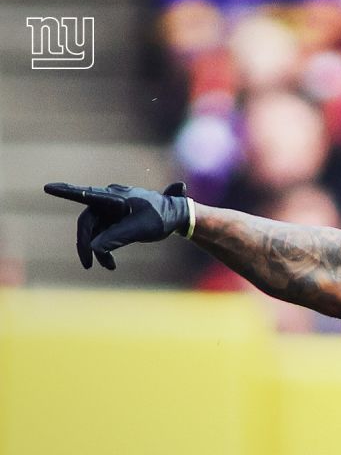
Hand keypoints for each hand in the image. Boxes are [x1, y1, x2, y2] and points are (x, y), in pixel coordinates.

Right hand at [43, 182, 191, 269]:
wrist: (179, 215)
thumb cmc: (161, 217)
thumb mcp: (140, 229)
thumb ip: (117, 237)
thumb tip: (94, 248)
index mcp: (114, 197)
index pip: (86, 195)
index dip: (66, 192)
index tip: (48, 187)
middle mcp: (109, 201)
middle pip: (88, 222)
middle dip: (86, 243)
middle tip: (87, 264)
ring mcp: (112, 210)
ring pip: (95, 231)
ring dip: (98, 249)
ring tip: (109, 266)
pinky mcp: (116, 219)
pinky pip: (104, 235)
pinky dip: (105, 248)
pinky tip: (110, 263)